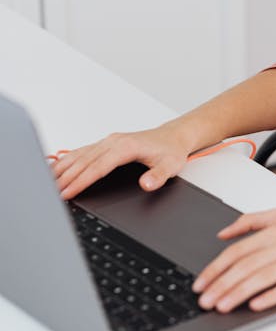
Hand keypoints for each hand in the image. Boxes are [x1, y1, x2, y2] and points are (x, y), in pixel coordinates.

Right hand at [51, 123, 192, 199]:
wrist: (173, 137)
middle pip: (84, 161)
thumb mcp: (171, 166)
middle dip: (66, 177)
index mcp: (125, 147)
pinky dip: (69, 160)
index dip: (81, 180)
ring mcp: (108, 142)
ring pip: (80, 155)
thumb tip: (146, 184)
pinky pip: (83, 152)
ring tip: (48, 182)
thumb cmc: (170, 150)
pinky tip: (59, 167)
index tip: (68, 192)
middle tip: (52, 193)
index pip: (97, 166)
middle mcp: (114, 142)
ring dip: (63, 168)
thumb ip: (158, 176)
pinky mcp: (107, 144)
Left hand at [192, 208, 275, 312]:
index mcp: (273, 232)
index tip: (199, 284)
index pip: (236, 252)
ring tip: (221, 306)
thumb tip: (223, 233)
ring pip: (262, 277)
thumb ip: (251, 221)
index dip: (215, 269)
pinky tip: (256, 305)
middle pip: (245, 266)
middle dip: (220, 285)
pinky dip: (271, 296)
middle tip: (203, 301)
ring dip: (238, 293)